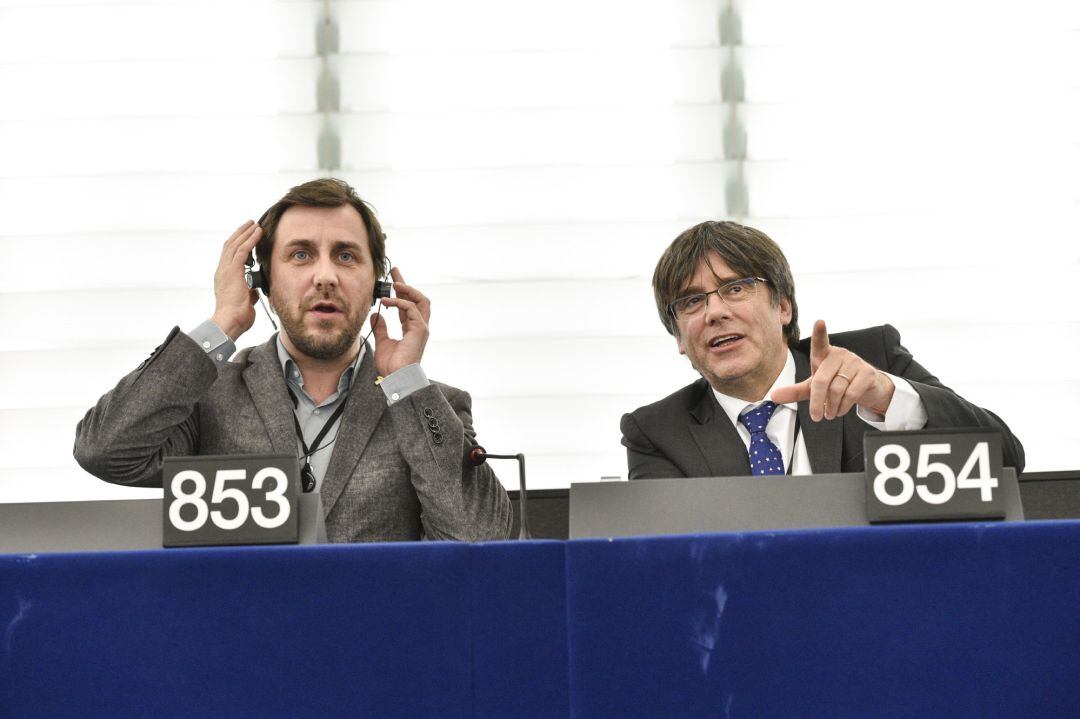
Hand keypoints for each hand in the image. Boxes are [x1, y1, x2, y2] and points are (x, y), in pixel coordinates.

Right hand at [210, 220, 261, 341]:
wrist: (230, 321)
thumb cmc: (237, 315)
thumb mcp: (246, 300)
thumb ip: (249, 291)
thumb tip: (254, 290)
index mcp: (224, 277)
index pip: (230, 255)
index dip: (238, 243)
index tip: (247, 235)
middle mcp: (222, 270)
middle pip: (230, 245)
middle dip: (241, 233)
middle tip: (250, 224)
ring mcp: (226, 270)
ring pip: (236, 244)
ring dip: (246, 233)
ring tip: (255, 224)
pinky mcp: (232, 271)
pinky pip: (242, 250)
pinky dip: (251, 240)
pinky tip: (258, 233)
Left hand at [370, 267, 430, 375]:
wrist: (397, 378)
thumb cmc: (392, 365)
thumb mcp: (382, 342)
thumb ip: (381, 328)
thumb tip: (375, 315)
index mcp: (411, 328)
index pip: (408, 304)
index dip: (401, 291)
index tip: (393, 279)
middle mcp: (419, 326)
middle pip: (418, 298)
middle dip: (406, 284)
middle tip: (394, 273)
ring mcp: (422, 327)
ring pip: (420, 300)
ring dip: (407, 290)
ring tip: (393, 284)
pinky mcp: (420, 330)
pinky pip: (411, 309)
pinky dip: (399, 302)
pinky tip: (386, 301)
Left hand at [771, 319, 894, 420]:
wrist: (867, 388)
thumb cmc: (836, 382)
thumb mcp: (813, 387)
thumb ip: (794, 391)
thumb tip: (773, 396)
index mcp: (824, 355)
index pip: (820, 342)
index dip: (820, 332)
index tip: (820, 322)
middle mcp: (840, 355)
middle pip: (821, 380)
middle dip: (816, 402)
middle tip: (816, 416)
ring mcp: (855, 362)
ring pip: (836, 390)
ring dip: (831, 407)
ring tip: (829, 414)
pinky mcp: (867, 373)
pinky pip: (851, 394)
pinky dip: (843, 407)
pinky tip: (841, 410)